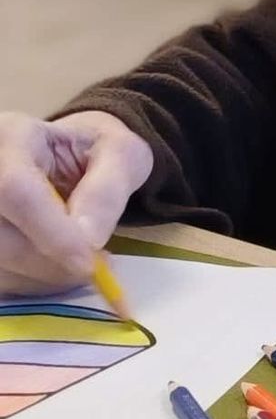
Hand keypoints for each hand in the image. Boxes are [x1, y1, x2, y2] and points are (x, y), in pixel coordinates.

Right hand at [0, 111, 153, 292]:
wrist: (74, 155)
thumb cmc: (97, 150)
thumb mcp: (121, 154)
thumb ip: (107, 190)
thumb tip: (89, 239)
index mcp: (13, 136)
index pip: (16, 190)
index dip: (50, 233)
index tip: (88, 262)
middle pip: (0, 233)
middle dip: (51, 261)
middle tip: (94, 266)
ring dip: (44, 276)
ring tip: (80, 261)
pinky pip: (1, 276)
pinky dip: (33, 282)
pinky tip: (59, 267)